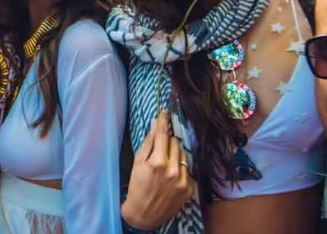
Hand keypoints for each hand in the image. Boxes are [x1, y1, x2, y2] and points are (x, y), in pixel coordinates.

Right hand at [121, 111, 191, 229]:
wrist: (144, 215)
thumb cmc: (137, 187)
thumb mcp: (137, 163)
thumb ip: (148, 143)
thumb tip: (154, 124)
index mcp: (158, 162)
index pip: (163, 135)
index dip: (163, 121)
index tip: (165, 112)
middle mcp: (173, 170)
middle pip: (175, 142)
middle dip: (167, 143)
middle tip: (159, 151)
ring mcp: (183, 180)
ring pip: (183, 154)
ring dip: (175, 156)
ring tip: (165, 167)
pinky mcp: (189, 189)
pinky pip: (188, 169)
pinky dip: (180, 170)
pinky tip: (170, 178)